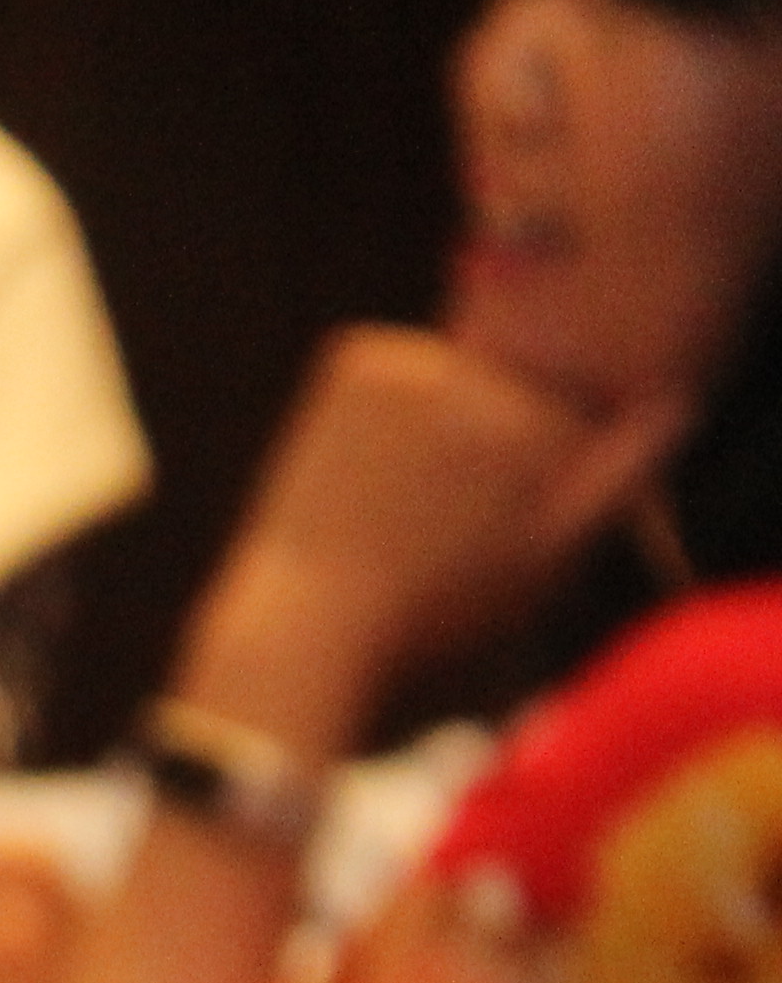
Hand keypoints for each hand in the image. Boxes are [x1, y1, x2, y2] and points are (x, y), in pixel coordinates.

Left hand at [184, 326, 694, 753]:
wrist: (308, 624)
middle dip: (488, 441)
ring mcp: (416, 358)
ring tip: (395, 503)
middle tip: (434, 523)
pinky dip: (384, 402)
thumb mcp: (549, 558)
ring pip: (453, 378)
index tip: (486, 531)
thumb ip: (620, 473)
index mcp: (545, 424)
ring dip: (435, 420)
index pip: (573, 416)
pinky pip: (394, 365)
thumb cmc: (436, 609)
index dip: (538, 475)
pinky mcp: (355, 358)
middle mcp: (488, 377)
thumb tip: (675, 401)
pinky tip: (363, 467)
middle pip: (513, 389)